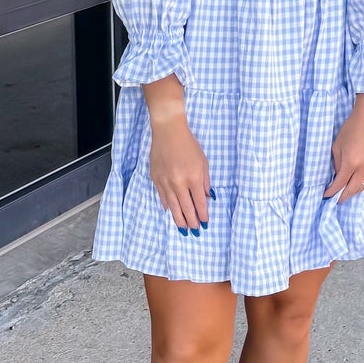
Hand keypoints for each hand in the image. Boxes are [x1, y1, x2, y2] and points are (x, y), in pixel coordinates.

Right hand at [145, 76, 210, 230]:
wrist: (168, 131)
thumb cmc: (189, 144)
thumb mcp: (203, 162)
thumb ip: (205, 182)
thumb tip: (208, 198)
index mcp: (193, 178)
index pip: (199, 203)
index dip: (202, 215)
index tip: (205, 224)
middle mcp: (179, 183)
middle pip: (186, 209)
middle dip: (191, 222)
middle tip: (194, 232)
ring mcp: (165, 182)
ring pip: (173, 207)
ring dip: (179, 219)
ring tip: (183, 229)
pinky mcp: (155, 178)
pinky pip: (162, 197)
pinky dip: (167, 206)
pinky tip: (170, 213)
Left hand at [325, 93, 363, 199]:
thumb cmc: (351, 128)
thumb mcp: (337, 146)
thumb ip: (337, 164)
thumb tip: (337, 177)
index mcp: (351, 162)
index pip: (340, 184)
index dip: (332, 192)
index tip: (326, 196)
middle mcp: (363, 167)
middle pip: (352, 189)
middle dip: (342, 197)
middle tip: (335, 200)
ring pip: (363, 187)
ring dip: (354, 192)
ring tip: (345, 194)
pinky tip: (358, 187)